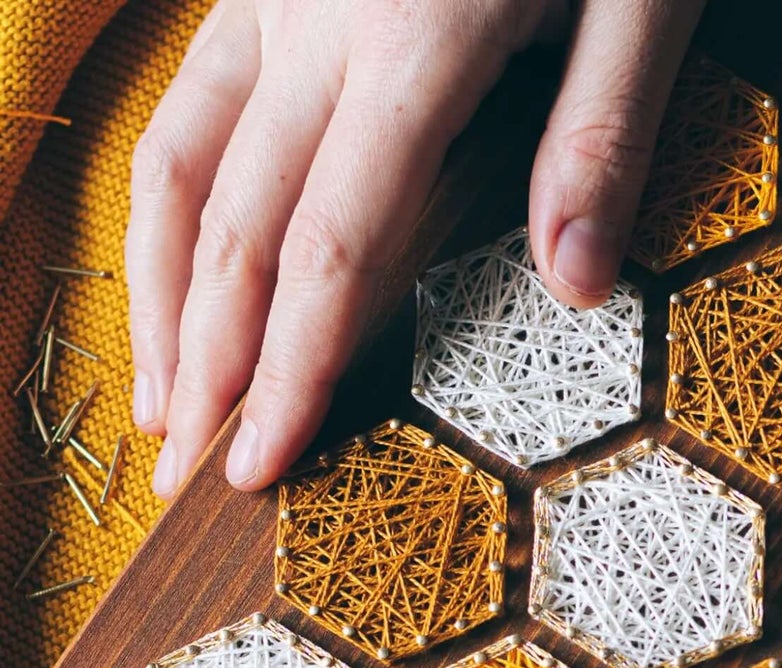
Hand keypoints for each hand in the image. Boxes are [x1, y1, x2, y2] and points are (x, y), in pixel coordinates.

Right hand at [126, 0, 702, 498]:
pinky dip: (166, 195)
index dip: (287, 371)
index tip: (258, 467)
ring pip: (179, 159)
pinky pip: (189, 96)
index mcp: (413, 43)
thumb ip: (600, 135)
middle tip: (178, 482)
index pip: (331, 251)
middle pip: (234, 226)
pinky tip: (165, 260)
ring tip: (154, 400)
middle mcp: (314, 23)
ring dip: (155, 291)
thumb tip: (576, 287)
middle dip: (204, 364)